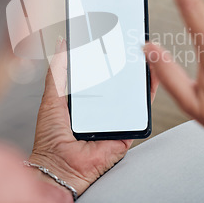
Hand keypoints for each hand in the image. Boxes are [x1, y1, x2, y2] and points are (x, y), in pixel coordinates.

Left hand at [29, 37, 157, 196]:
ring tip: (142, 54)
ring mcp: (115, 118)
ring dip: (138, 75)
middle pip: (116, 81)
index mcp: (83, 99)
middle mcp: (100, 108)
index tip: (110, 38)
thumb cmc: (51, 138)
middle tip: (128, 42)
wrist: (61, 166)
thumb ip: (58, 71)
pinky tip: (151, 77)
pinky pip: (141, 110)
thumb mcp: (52, 96)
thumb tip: (61, 43)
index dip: (104, 55)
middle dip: (123, 63)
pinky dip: (148, 94)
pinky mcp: (127, 129)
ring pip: (131, 93)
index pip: (97, 72)